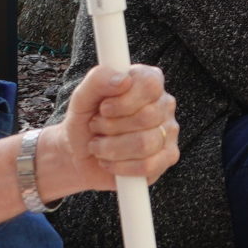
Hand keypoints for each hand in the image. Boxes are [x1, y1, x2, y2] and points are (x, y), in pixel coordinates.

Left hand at [46, 64, 177, 196]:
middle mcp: (163, 103)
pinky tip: (110, 162)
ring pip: (146, 143)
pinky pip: (149, 165)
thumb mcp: (81, 98)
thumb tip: (123, 80)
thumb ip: (98, 80)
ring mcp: (169, 131)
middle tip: (96, 128)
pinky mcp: (168, 157)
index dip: (124, 100)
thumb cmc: (84, 122)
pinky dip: (121, 167)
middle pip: (147, 117)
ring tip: (98, 147)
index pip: (150, 84)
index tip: (103, 108)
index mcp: (147, 80)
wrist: (78, 155)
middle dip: (112, 127)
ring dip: (112, 148)